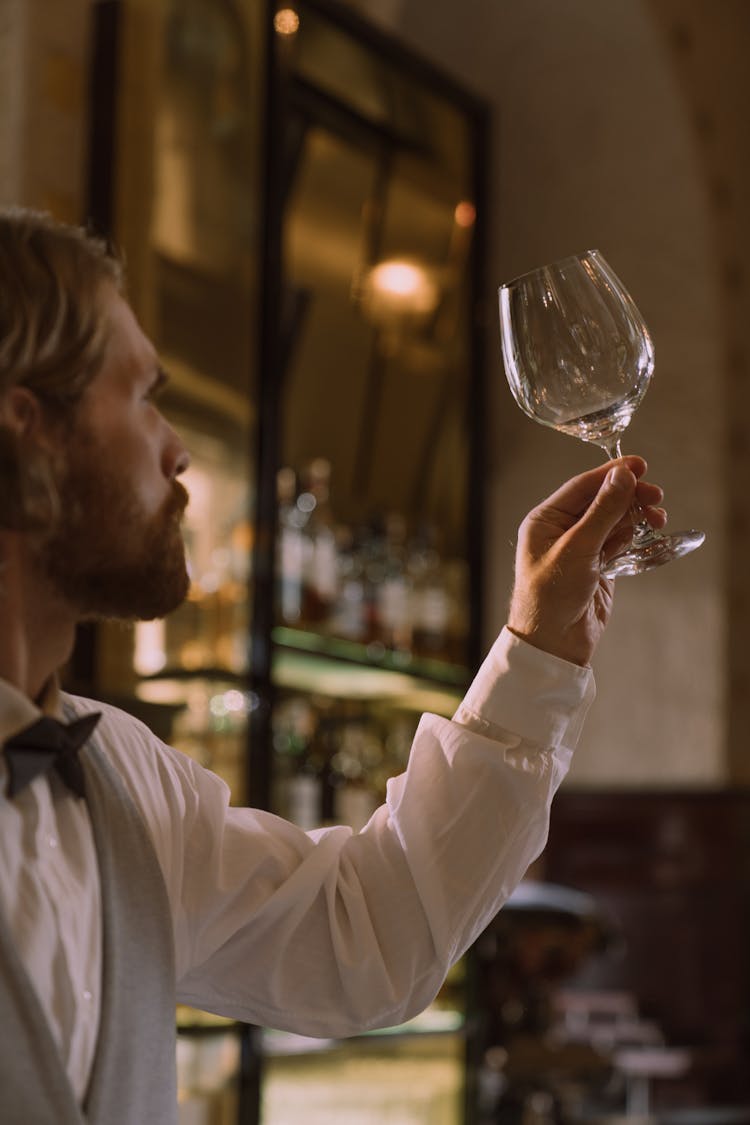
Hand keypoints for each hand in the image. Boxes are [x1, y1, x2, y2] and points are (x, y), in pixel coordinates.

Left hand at [507, 457, 665, 665]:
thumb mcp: (578, 548)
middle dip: (629, 496)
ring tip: (656, 516)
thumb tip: (622, 476)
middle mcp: (561, 530)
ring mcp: (581, 548)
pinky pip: (619, 541)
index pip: (582, 486)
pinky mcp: (598, 566)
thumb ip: (603, 511)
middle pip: (601, 501)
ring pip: (614, 521)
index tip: (640, 465)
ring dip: (635, 515)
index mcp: (545, 520)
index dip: (612, 473)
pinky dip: (634, 535)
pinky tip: (647, 533)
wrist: (554, 643)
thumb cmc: (551, 595)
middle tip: (656, 496)